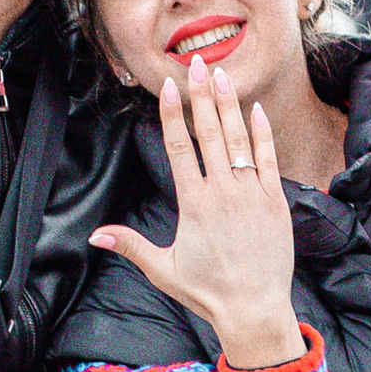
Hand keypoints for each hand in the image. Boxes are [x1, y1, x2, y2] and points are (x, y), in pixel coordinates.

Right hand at [89, 65, 305, 368]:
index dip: (174, 113)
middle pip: (210, 133)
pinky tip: (255, 110)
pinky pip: (269, 159)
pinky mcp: (276, 202)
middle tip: (198, 62)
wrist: (255, 309)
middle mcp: (222, 192)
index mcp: (193, 204)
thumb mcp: (163, 270)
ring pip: (239, 140)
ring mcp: (252, 194)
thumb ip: (130, 246)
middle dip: (203, 94)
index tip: (170, 85)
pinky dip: (262, 133)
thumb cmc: (207, 292)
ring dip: (229, 105)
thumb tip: (94, 236)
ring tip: (222, 74)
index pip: (180, 147)